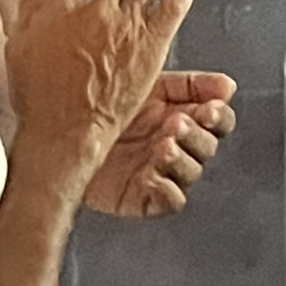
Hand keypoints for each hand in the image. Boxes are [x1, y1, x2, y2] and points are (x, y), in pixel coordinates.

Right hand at [6, 0, 198, 181]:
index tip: (87, 4)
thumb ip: (31, 1)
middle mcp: (95, 8)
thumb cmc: (37, 94)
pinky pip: (173, 5)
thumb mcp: (19, 43)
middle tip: (117, 1)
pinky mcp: (151, 41)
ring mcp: (125, 24)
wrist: (64, 131)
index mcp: (60, 5)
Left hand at [84, 73, 237, 218]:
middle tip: (176, 124)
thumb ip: (190, 84)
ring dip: (181, 159)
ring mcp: (161, 173)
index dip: (219, 117)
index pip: (219, 121)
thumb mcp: (147, 83)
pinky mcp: (144, 198)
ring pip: (192, 173)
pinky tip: (149, 172)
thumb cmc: (98, 107)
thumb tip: (228, 86)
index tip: (208, 109)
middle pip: (209, 147)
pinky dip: (166, 188)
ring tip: (161, 146)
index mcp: (180, 117)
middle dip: (197, 136)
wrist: (57, 133)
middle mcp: (175, 146)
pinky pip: (171, 201)